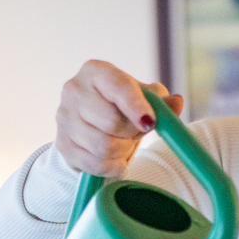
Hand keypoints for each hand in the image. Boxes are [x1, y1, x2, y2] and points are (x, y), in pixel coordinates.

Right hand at [54, 60, 181, 175]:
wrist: (90, 126)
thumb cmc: (120, 107)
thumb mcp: (141, 98)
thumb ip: (160, 101)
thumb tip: (176, 102)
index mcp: (95, 71)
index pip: (118, 87)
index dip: (136, 106)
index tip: (150, 123)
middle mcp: (73, 90)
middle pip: (111, 121)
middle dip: (131, 133)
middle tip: (137, 133)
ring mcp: (64, 118)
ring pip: (103, 145)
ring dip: (123, 151)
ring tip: (125, 145)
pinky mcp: (62, 144)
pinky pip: (94, 164)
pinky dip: (112, 167)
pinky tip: (117, 161)